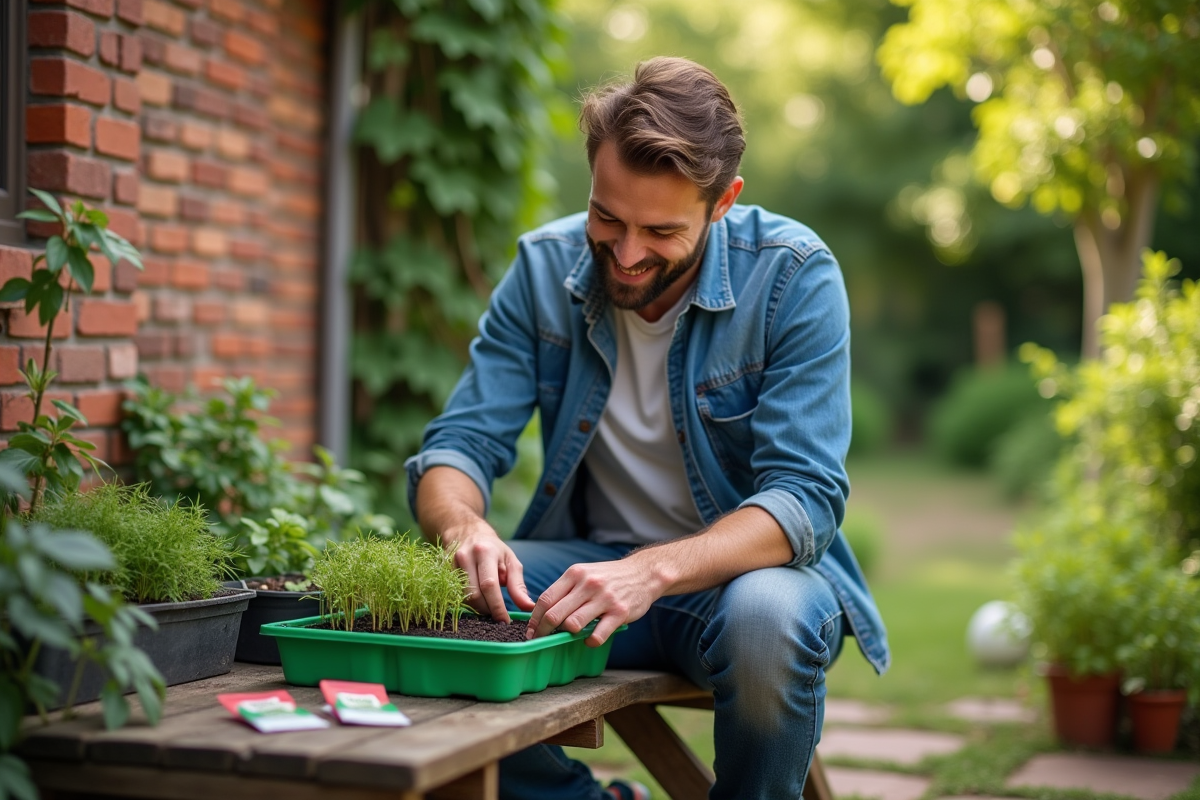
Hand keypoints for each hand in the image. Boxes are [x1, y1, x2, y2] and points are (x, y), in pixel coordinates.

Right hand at [444, 520, 534, 621]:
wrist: (466, 532)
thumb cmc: (493, 549)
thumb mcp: (510, 561)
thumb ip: (518, 586)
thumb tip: (529, 607)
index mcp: (485, 552)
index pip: (489, 585)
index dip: (497, 607)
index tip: (505, 621)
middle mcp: (465, 557)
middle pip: (474, 595)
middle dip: (488, 610)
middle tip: (497, 616)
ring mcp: (450, 564)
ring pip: (463, 597)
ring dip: (477, 608)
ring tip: (488, 606)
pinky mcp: (442, 571)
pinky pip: (454, 594)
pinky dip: (467, 603)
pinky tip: (476, 600)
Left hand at [525, 558, 661, 646]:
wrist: (643, 573)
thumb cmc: (608, 577)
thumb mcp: (585, 573)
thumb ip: (565, 589)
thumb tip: (542, 611)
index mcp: (575, 574)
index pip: (545, 599)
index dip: (534, 618)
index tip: (531, 630)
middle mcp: (588, 584)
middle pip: (555, 613)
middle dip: (544, 630)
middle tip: (542, 639)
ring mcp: (604, 598)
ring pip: (573, 624)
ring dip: (566, 635)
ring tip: (568, 637)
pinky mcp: (620, 612)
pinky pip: (598, 634)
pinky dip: (590, 641)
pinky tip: (590, 640)